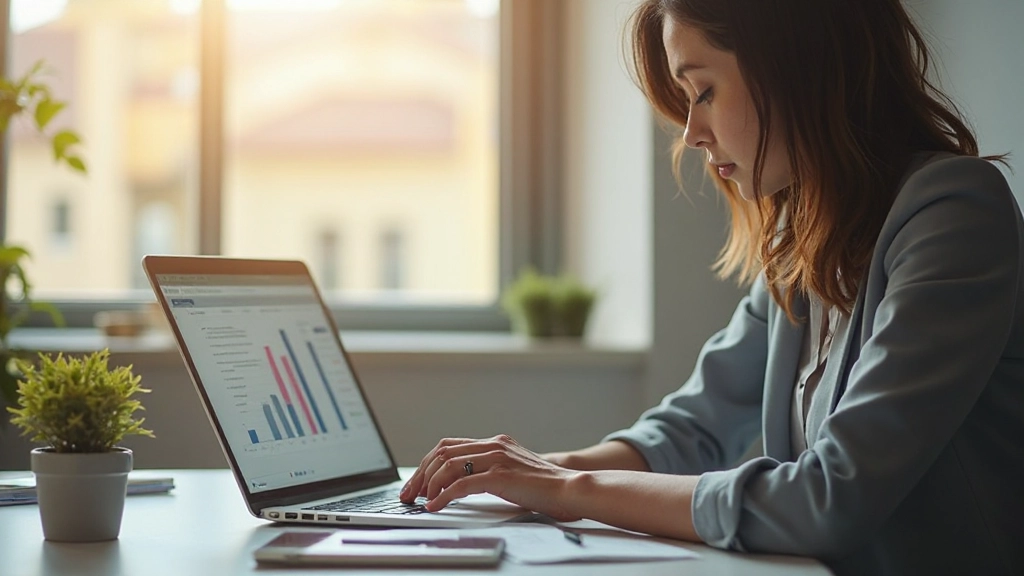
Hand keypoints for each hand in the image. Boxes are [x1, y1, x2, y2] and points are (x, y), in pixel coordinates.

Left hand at [399, 434, 581, 520]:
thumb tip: (457, 485)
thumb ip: (489, 471)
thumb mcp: (511, 472)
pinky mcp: (500, 476)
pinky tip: (435, 506)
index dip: (427, 463)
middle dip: (420, 474)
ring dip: (428, 484)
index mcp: (495, 442)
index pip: (449, 446)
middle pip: (442, 452)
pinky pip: (460, 484)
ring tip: (420, 501)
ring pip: (447, 464)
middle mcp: (493, 445)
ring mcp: (496, 458)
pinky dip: (443, 495)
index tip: (416, 483)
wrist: (569, 489)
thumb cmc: (543, 487)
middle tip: (409, 494)